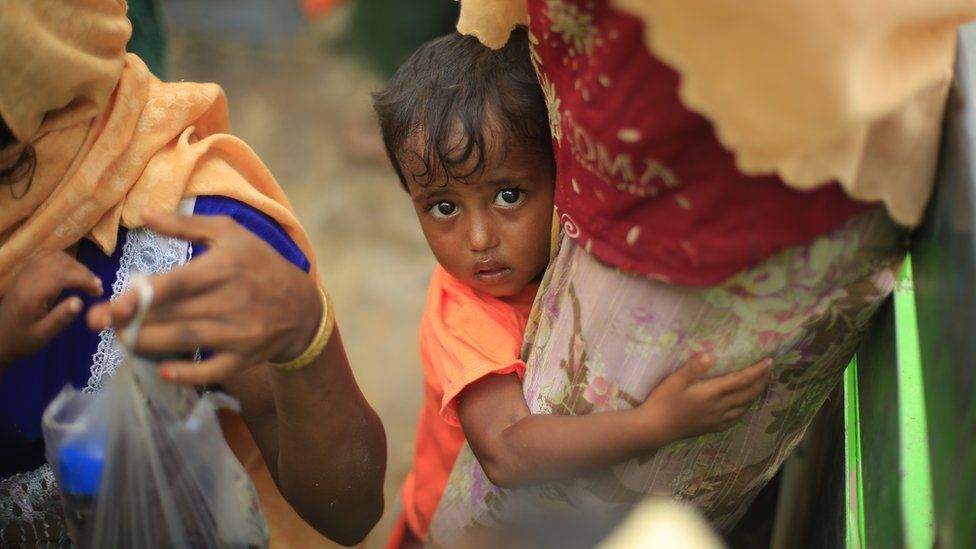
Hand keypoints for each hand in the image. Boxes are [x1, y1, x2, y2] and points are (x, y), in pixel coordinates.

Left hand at [0, 250, 102, 368]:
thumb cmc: (22, 340)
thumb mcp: (43, 336)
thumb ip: (60, 319)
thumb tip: (80, 302)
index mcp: (30, 295)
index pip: (61, 276)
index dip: (83, 279)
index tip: (99, 290)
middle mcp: (26, 279)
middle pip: (59, 262)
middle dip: (82, 271)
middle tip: (97, 287)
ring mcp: (24, 273)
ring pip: (53, 256)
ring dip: (74, 264)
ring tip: (86, 280)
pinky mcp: (25, 272)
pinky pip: (45, 256)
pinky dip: (63, 260)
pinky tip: (71, 272)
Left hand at [86, 210, 320, 385]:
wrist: (303, 307)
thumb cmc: (261, 263)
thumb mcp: (231, 233)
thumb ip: (186, 224)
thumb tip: (143, 214)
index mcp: (226, 267)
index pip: (179, 283)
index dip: (144, 295)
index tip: (115, 303)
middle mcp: (233, 301)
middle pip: (174, 315)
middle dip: (133, 321)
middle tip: (98, 322)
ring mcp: (239, 332)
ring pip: (185, 341)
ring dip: (147, 343)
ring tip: (120, 338)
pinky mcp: (244, 357)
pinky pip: (213, 371)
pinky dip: (188, 373)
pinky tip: (163, 369)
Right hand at [638, 354, 772, 444]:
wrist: (654, 428)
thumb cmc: (663, 401)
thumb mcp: (675, 380)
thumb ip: (694, 366)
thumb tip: (711, 353)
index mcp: (713, 393)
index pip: (741, 380)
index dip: (757, 370)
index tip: (769, 361)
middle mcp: (720, 407)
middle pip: (748, 394)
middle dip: (761, 381)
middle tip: (770, 370)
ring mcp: (717, 419)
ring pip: (744, 407)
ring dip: (756, 395)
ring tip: (761, 385)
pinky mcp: (712, 427)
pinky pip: (735, 418)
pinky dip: (744, 410)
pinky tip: (743, 407)